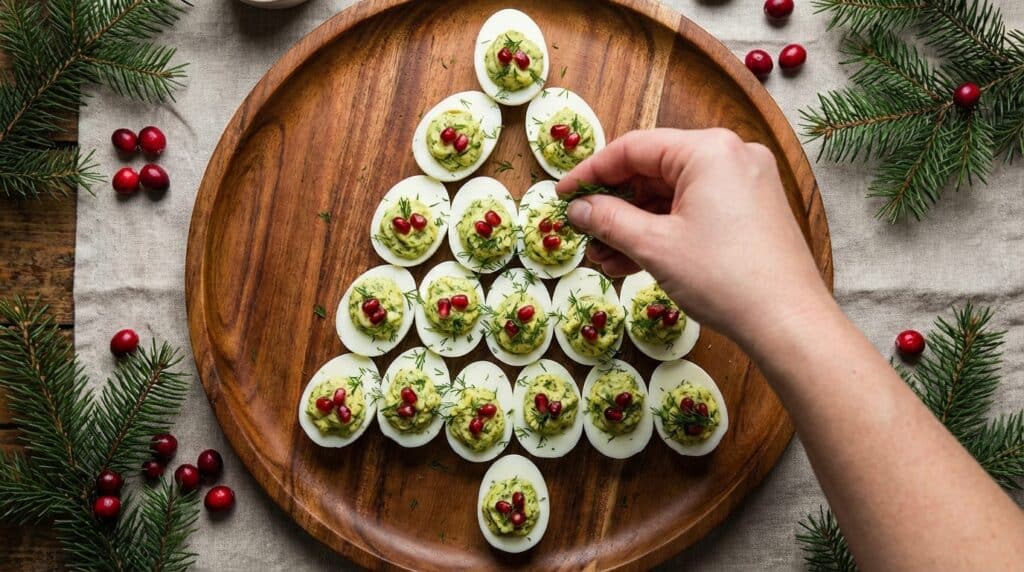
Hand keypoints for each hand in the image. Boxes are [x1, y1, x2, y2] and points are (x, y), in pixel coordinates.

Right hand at [555, 128, 829, 343]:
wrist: (788, 322)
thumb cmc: (723, 277)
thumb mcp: (654, 246)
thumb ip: (609, 220)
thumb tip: (577, 209)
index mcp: (708, 149)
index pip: (633, 148)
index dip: (590, 173)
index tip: (562, 196)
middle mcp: (730, 156)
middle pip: (653, 171)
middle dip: (614, 207)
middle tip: (583, 234)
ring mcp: (745, 184)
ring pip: (672, 196)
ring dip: (634, 225)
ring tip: (603, 259)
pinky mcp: (751, 211)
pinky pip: (694, 211)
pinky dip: (663, 232)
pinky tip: (633, 260)